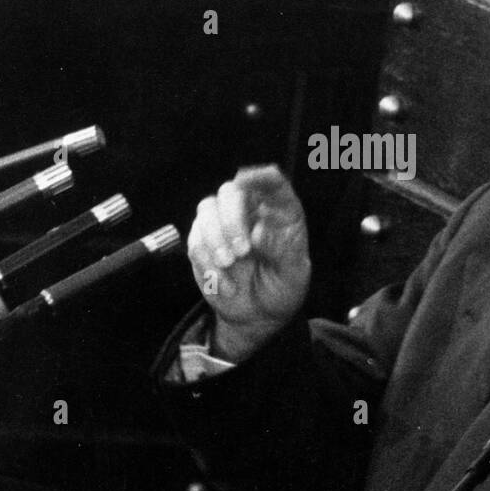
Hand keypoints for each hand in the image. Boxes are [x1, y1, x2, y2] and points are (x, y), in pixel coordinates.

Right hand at [187, 166, 311, 360]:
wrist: (258, 314)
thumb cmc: (282, 287)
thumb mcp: (294, 274)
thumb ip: (282, 252)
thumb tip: (259, 232)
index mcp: (280, 211)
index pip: (272, 182)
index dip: (260, 176)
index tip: (246, 181)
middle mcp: (251, 210)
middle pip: (231, 192)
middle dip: (231, 219)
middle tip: (241, 251)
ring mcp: (223, 222)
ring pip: (207, 209)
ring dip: (215, 237)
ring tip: (230, 265)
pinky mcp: (202, 241)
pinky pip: (195, 241)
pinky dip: (207, 262)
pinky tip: (225, 284)